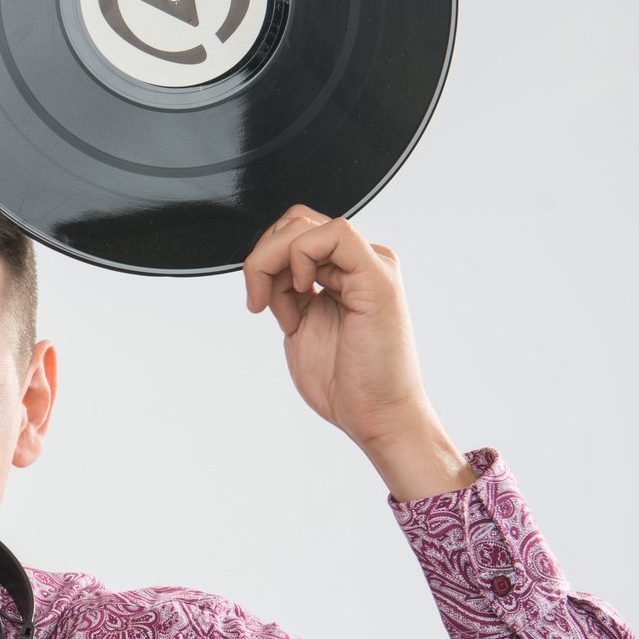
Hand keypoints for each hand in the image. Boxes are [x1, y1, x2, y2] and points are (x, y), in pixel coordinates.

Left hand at [240, 204, 437, 451]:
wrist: (377, 416)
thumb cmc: (347, 382)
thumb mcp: (300, 325)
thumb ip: (287, 292)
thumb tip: (266, 268)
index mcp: (344, 273)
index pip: (294, 234)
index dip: (265, 261)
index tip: (261, 304)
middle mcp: (359, 263)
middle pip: (295, 222)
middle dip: (263, 258)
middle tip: (261, 301)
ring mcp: (371, 265)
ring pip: (305, 224)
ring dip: (273, 261)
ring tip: (282, 307)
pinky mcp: (377, 275)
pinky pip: (335, 234)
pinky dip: (302, 256)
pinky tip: (303, 291)